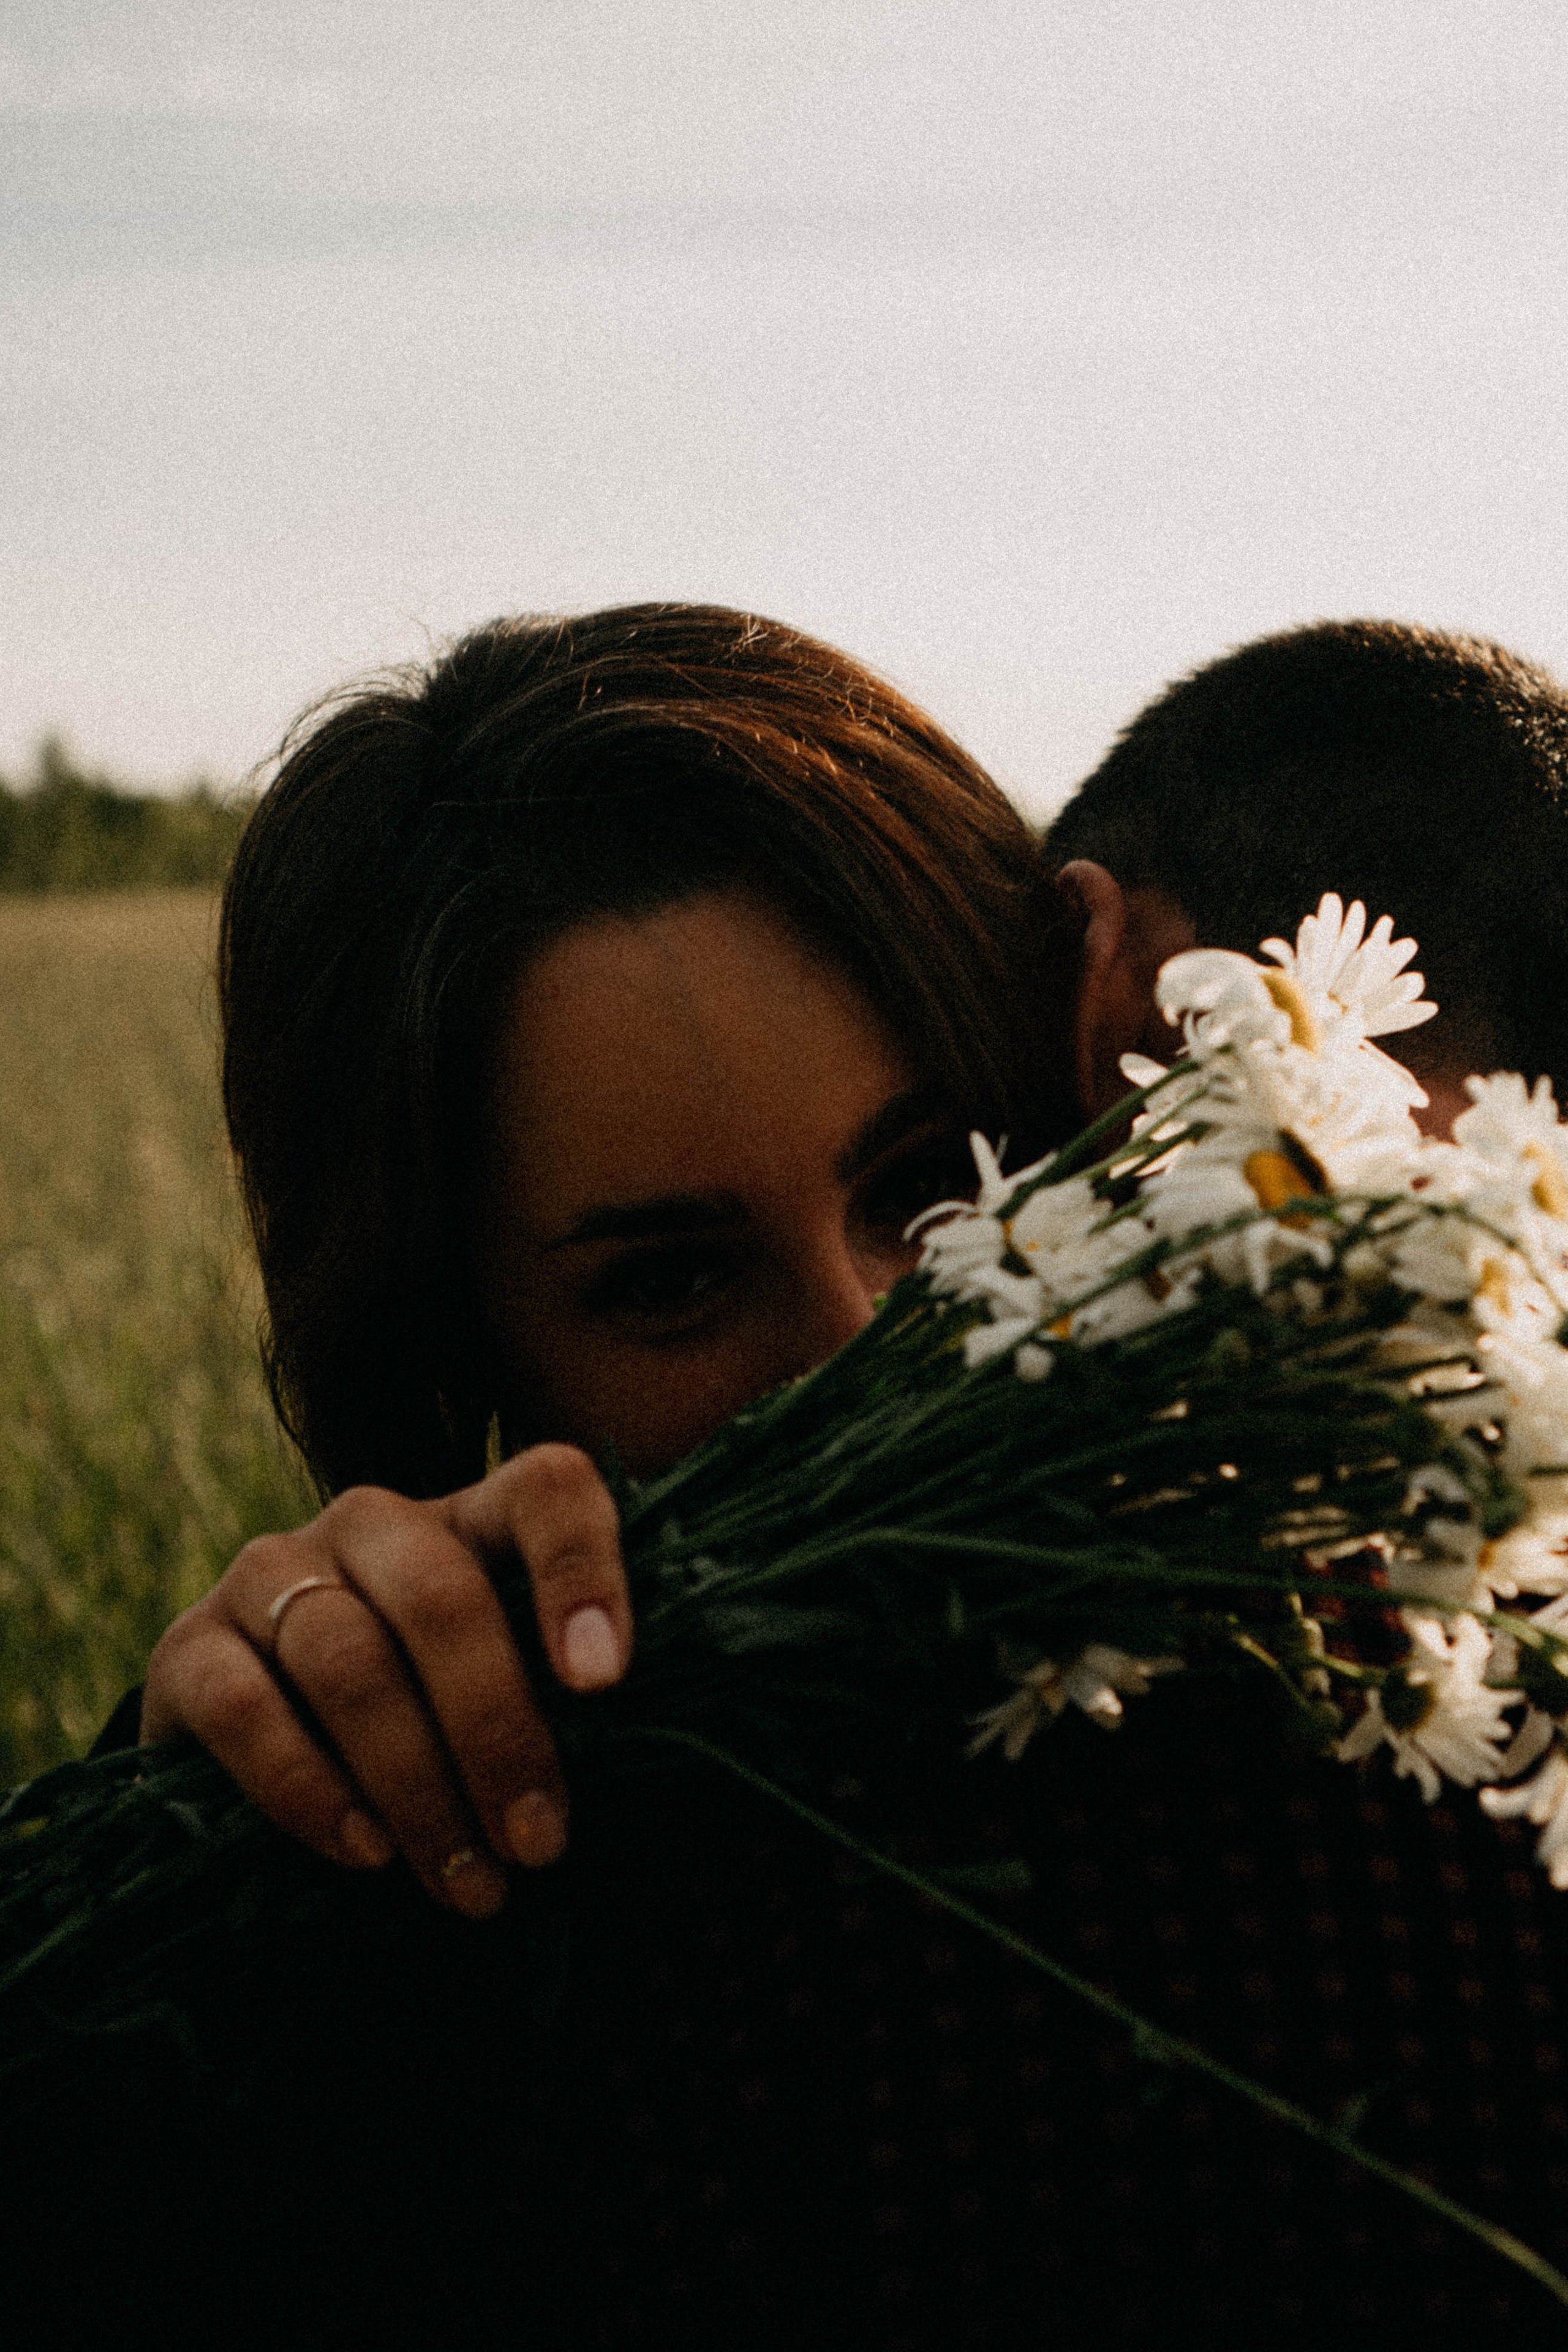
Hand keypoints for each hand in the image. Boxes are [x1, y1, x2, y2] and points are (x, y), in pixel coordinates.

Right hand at [140, 1444, 631, 1917]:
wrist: (272, 1754)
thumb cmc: (436, 1728)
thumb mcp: (508, 1698)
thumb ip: (565, 1704)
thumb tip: (643, 1769)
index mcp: (472, 1519)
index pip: (546, 1490)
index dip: (582, 1571)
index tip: (607, 1682)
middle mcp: (371, 1523)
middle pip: (443, 1595)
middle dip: (497, 1731)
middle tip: (538, 1846)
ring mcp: (270, 1573)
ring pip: (348, 1658)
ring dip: (416, 1784)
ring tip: (467, 1882)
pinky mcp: (188, 1647)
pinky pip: (246, 1708)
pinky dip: (309, 1788)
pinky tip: (365, 1852)